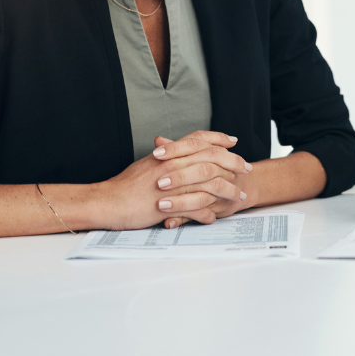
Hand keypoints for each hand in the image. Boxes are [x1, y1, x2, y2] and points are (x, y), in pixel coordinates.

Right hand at [95, 130, 250, 230]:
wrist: (108, 202)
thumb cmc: (126, 186)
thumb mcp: (147, 164)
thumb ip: (164, 156)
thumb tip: (172, 148)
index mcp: (168, 153)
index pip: (199, 139)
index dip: (218, 138)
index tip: (233, 141)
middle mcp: (172, 164)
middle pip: (211, 158)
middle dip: (233, 162)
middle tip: (246, 167)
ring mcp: (173, 185)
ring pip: (209, 184)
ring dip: (228, 191)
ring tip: (240, 196)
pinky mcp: (170, 205)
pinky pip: (196, 209)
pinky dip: (209, 213)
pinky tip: (216, 217)